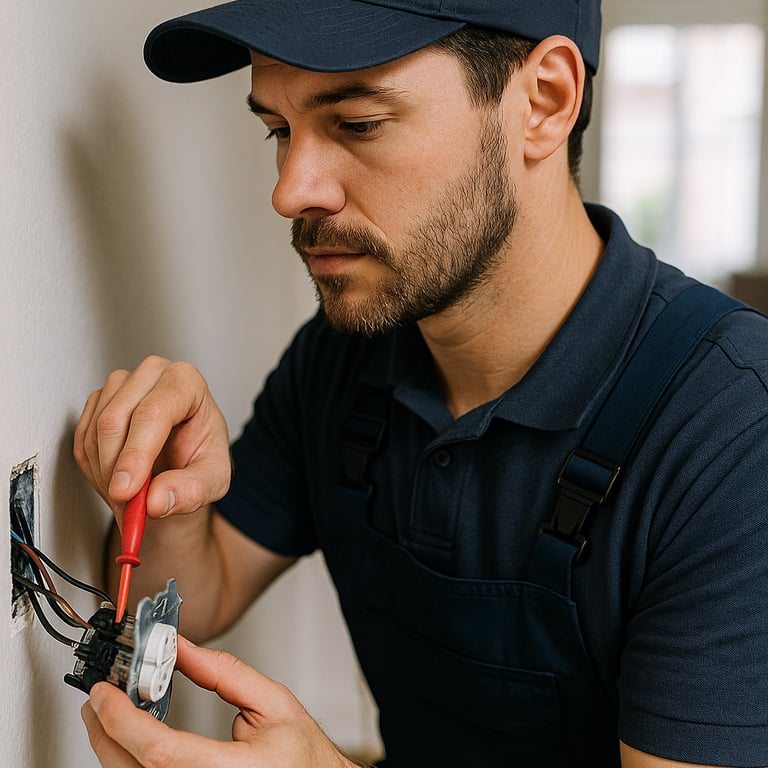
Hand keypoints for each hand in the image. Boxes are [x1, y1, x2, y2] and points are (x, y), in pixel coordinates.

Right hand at [74, 356, 230, 519]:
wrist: (185, 455)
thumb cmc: (203, 456)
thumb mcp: (214, 480)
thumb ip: (191, 491)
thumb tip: (157, 501)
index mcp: (187, 382)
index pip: (154, 412)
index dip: (136, 453)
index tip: (126, 490)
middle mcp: (152, 374)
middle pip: (116, 419)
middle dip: (116, 470)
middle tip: (127, 505)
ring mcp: (121, 384)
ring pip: (95, 430)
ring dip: (105, 473)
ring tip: (130, 495)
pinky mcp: (99, 401)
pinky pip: (82, 438)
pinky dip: (95, 468)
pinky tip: (117, 478)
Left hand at [81, 636, 363, 767]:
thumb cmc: (303, 757)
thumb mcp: (274, 703)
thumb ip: (225, 674)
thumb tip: (182, 648)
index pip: (163, 752)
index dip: (125, 721)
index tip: (106, 693)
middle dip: (105, 732)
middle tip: (98, 698)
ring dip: (111, 748)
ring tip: (108, 715)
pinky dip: (130, 763)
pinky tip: (129, 743)